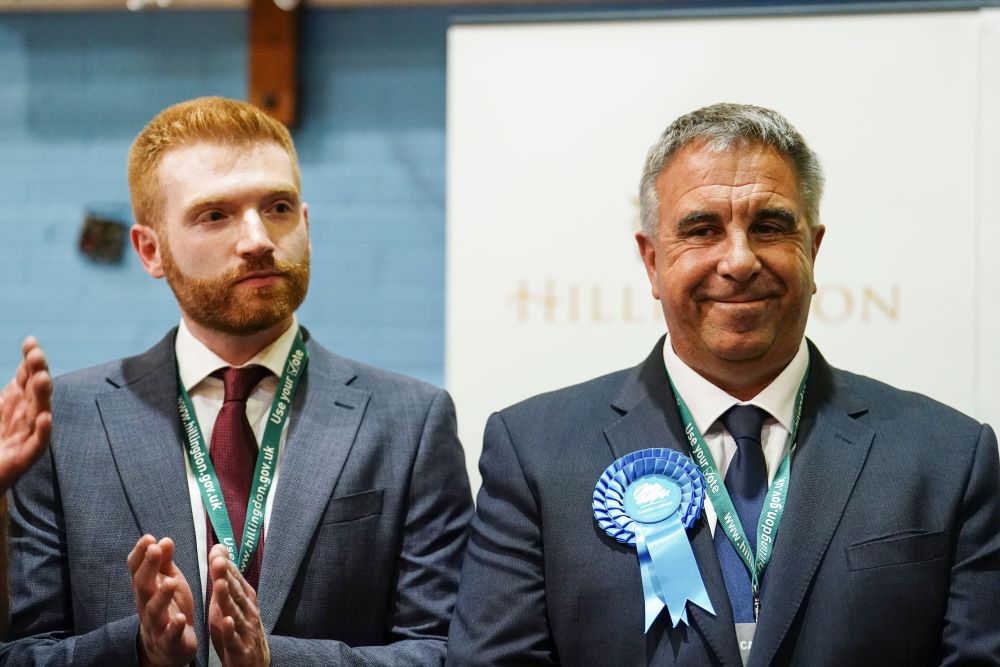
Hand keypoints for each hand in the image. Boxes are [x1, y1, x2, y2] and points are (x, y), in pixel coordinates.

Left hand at [0, 336, 51, 492]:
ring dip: (42, 396)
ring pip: (39, 413)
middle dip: (38, 372)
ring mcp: (26, 437)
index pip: (26, 376)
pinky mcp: (24, 458)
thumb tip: (15, 373)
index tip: (30, 342)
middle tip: (37, 355)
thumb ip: (3, 396)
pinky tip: (45, 418)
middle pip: (35, 390)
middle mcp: (25, 416)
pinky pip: (37, 444)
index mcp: (14, 403)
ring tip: (42, 379)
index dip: (30, 360)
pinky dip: (43, 431)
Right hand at [128, 535, 197, 666]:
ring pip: (155, 610)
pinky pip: (169, 635)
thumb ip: (165, 563)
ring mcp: (156, 624)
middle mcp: (147, 605)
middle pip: (143, 586)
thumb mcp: (170, 581)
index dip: (140, 554)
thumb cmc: (170, 607)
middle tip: (155, 550)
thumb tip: (163, 540)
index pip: (137, 570)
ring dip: (162, 596)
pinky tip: (179, 618)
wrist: (169, 646)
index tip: (148, 538)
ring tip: (171, 582)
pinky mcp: (169, 641)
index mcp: (147, 588)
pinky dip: (173, 627)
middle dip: (148, 567)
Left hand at [208, 544, 269, 666]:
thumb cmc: (239, 627)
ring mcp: (246, 630)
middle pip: (236, 591)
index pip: (235, 579)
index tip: (216, 550)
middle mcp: (248, 611)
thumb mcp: (231, 601)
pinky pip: (235, 639)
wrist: (254, 662)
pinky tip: (227, 621)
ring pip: (236, 612)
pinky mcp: (241, 649)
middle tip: (217, 561)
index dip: (226, 565)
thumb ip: (225, 577)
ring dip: (228, 598)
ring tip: (220, 584)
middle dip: (227, 576)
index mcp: (245, 598)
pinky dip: (231, 630)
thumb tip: (219, 549)